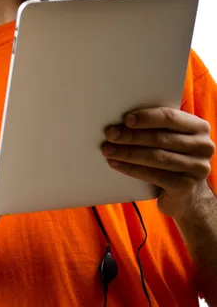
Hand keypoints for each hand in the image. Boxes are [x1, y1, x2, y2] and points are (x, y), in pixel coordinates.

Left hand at [101, 107, 215, 218]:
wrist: (186, 195)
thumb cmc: (172, 156)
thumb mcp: (170, 138)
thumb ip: (156, 126)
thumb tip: (121, 120)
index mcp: (199, 127)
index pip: (170, 117)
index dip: (146, 117)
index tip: (125, 119)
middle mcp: (203, 146)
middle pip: (160, 138)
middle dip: (131, 136)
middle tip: (110, 134)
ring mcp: (197, 168)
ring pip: (156, 157)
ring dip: (128, 153)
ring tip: (108, 150)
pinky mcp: (186, 187)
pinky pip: (154, 175)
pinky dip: (132, 169)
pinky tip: (116, 164)